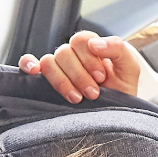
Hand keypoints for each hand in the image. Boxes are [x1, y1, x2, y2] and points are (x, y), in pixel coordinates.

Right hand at [19, 31, 140, 103]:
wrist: (115, 117)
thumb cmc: (122, 93)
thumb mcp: (129, 69)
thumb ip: (118, 49)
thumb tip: (94, 43)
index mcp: (91, 48)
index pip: (81, 39)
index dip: (89, 58)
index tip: (101, 77)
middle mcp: (73, 56)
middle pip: (64, 52)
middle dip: (79, 75)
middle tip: (93, 93)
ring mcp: (58, 68)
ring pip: (49, 62)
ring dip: (63, 81)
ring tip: (78, 98)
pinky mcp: (44, 81)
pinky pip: (28, 64)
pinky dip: (28, 64)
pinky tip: (34, 72)